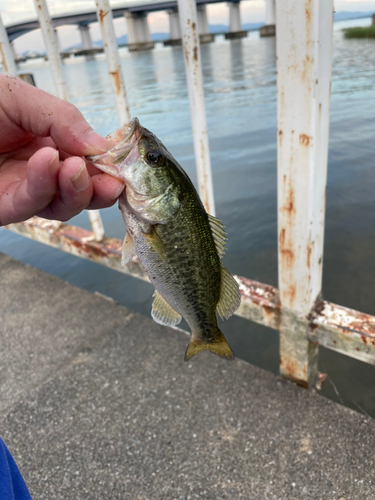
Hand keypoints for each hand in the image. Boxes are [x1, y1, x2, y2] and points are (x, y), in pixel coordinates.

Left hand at [0, 75, 124, 225]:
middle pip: (81, 192)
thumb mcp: (22, 98)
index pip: (88, 163)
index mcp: (51, 144)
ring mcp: (23, 191)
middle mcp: (41, 172)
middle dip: (99, 188)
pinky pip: (30, 204)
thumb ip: (65, 119)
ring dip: (75, 189)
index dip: (108, 167)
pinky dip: (43, 185)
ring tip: (74, 167)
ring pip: (62, 205)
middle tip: (112, 181)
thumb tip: (104, 147)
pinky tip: (48, 161)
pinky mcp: (2, 207)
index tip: (124, 166)